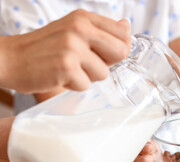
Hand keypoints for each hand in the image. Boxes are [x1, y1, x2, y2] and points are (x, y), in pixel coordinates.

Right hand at [0, 9, 130, 93]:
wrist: (10, 59)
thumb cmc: (44, 47)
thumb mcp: (73, 29)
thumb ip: (101, 30)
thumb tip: (127, 26)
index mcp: (84, 18)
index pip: (123, 34)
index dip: (118, 49)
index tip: (104, 54)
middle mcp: (80, 28)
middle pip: (120, 52)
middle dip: (107, 63)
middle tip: (86, 63)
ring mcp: (73, 47)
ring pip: (104, 73)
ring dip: (88, 77)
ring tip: (69, 69)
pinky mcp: (65, 67)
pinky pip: (86, 85)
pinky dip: (74, 86)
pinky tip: (60, 77)